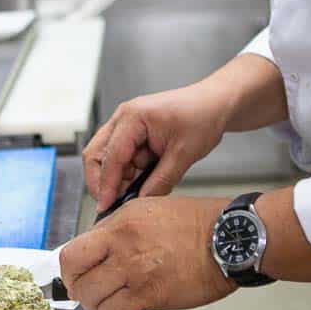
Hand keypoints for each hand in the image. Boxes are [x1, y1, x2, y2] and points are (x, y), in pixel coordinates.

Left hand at [60, 195, 235, 309]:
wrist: (226, 238)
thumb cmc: (194, 223)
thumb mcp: (146, 209)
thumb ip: (115, 228)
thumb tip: (93, 246)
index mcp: (119, 225)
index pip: (72, 253)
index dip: (68, 269)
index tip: (74, 274)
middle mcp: (122, 248)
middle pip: (77, 280)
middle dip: (79, 289)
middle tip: (89, 289)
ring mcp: (135, 273)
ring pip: (94, 301)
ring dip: (99, 304)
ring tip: (112, 297)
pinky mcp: (151, 295)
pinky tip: (127, 305)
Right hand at [83, 83, 229, 211]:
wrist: (215, 103)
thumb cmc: (202, 117)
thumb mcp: (184, 154)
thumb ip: (160, 181)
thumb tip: (140, 202)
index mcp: (133, 116)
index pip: (110, 156)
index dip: (106, 185)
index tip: (106, 206)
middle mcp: (123, 117)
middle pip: (96, 154)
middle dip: (103, 181)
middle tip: (114, 202)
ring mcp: (125, 123)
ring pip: (107, 157)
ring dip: (119, 176)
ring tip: (141, 187)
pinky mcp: (132, 132)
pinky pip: (121, 156)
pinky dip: (129, 171)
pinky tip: (146, 177)